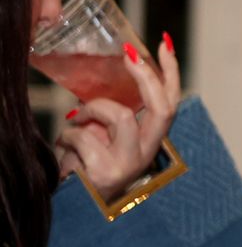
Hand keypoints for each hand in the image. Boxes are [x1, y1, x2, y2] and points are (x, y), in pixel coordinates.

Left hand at [54, 34, 181, 201]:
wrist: (71, 204)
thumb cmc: (84, 166)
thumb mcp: (101, 135)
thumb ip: (107, 114)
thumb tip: (96, 83)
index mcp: (149, 141)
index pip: (171, 103)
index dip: (171, 72)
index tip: (164, 42)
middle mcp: (146, 153)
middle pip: (162, 108)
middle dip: (146, 76)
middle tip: (128, 54)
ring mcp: (128, 164)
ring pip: (121, 115)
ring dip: (92, 109)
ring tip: (76, 118)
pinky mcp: (105, 171)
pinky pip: (83, 135)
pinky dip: (68, 135)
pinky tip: (66, 146)